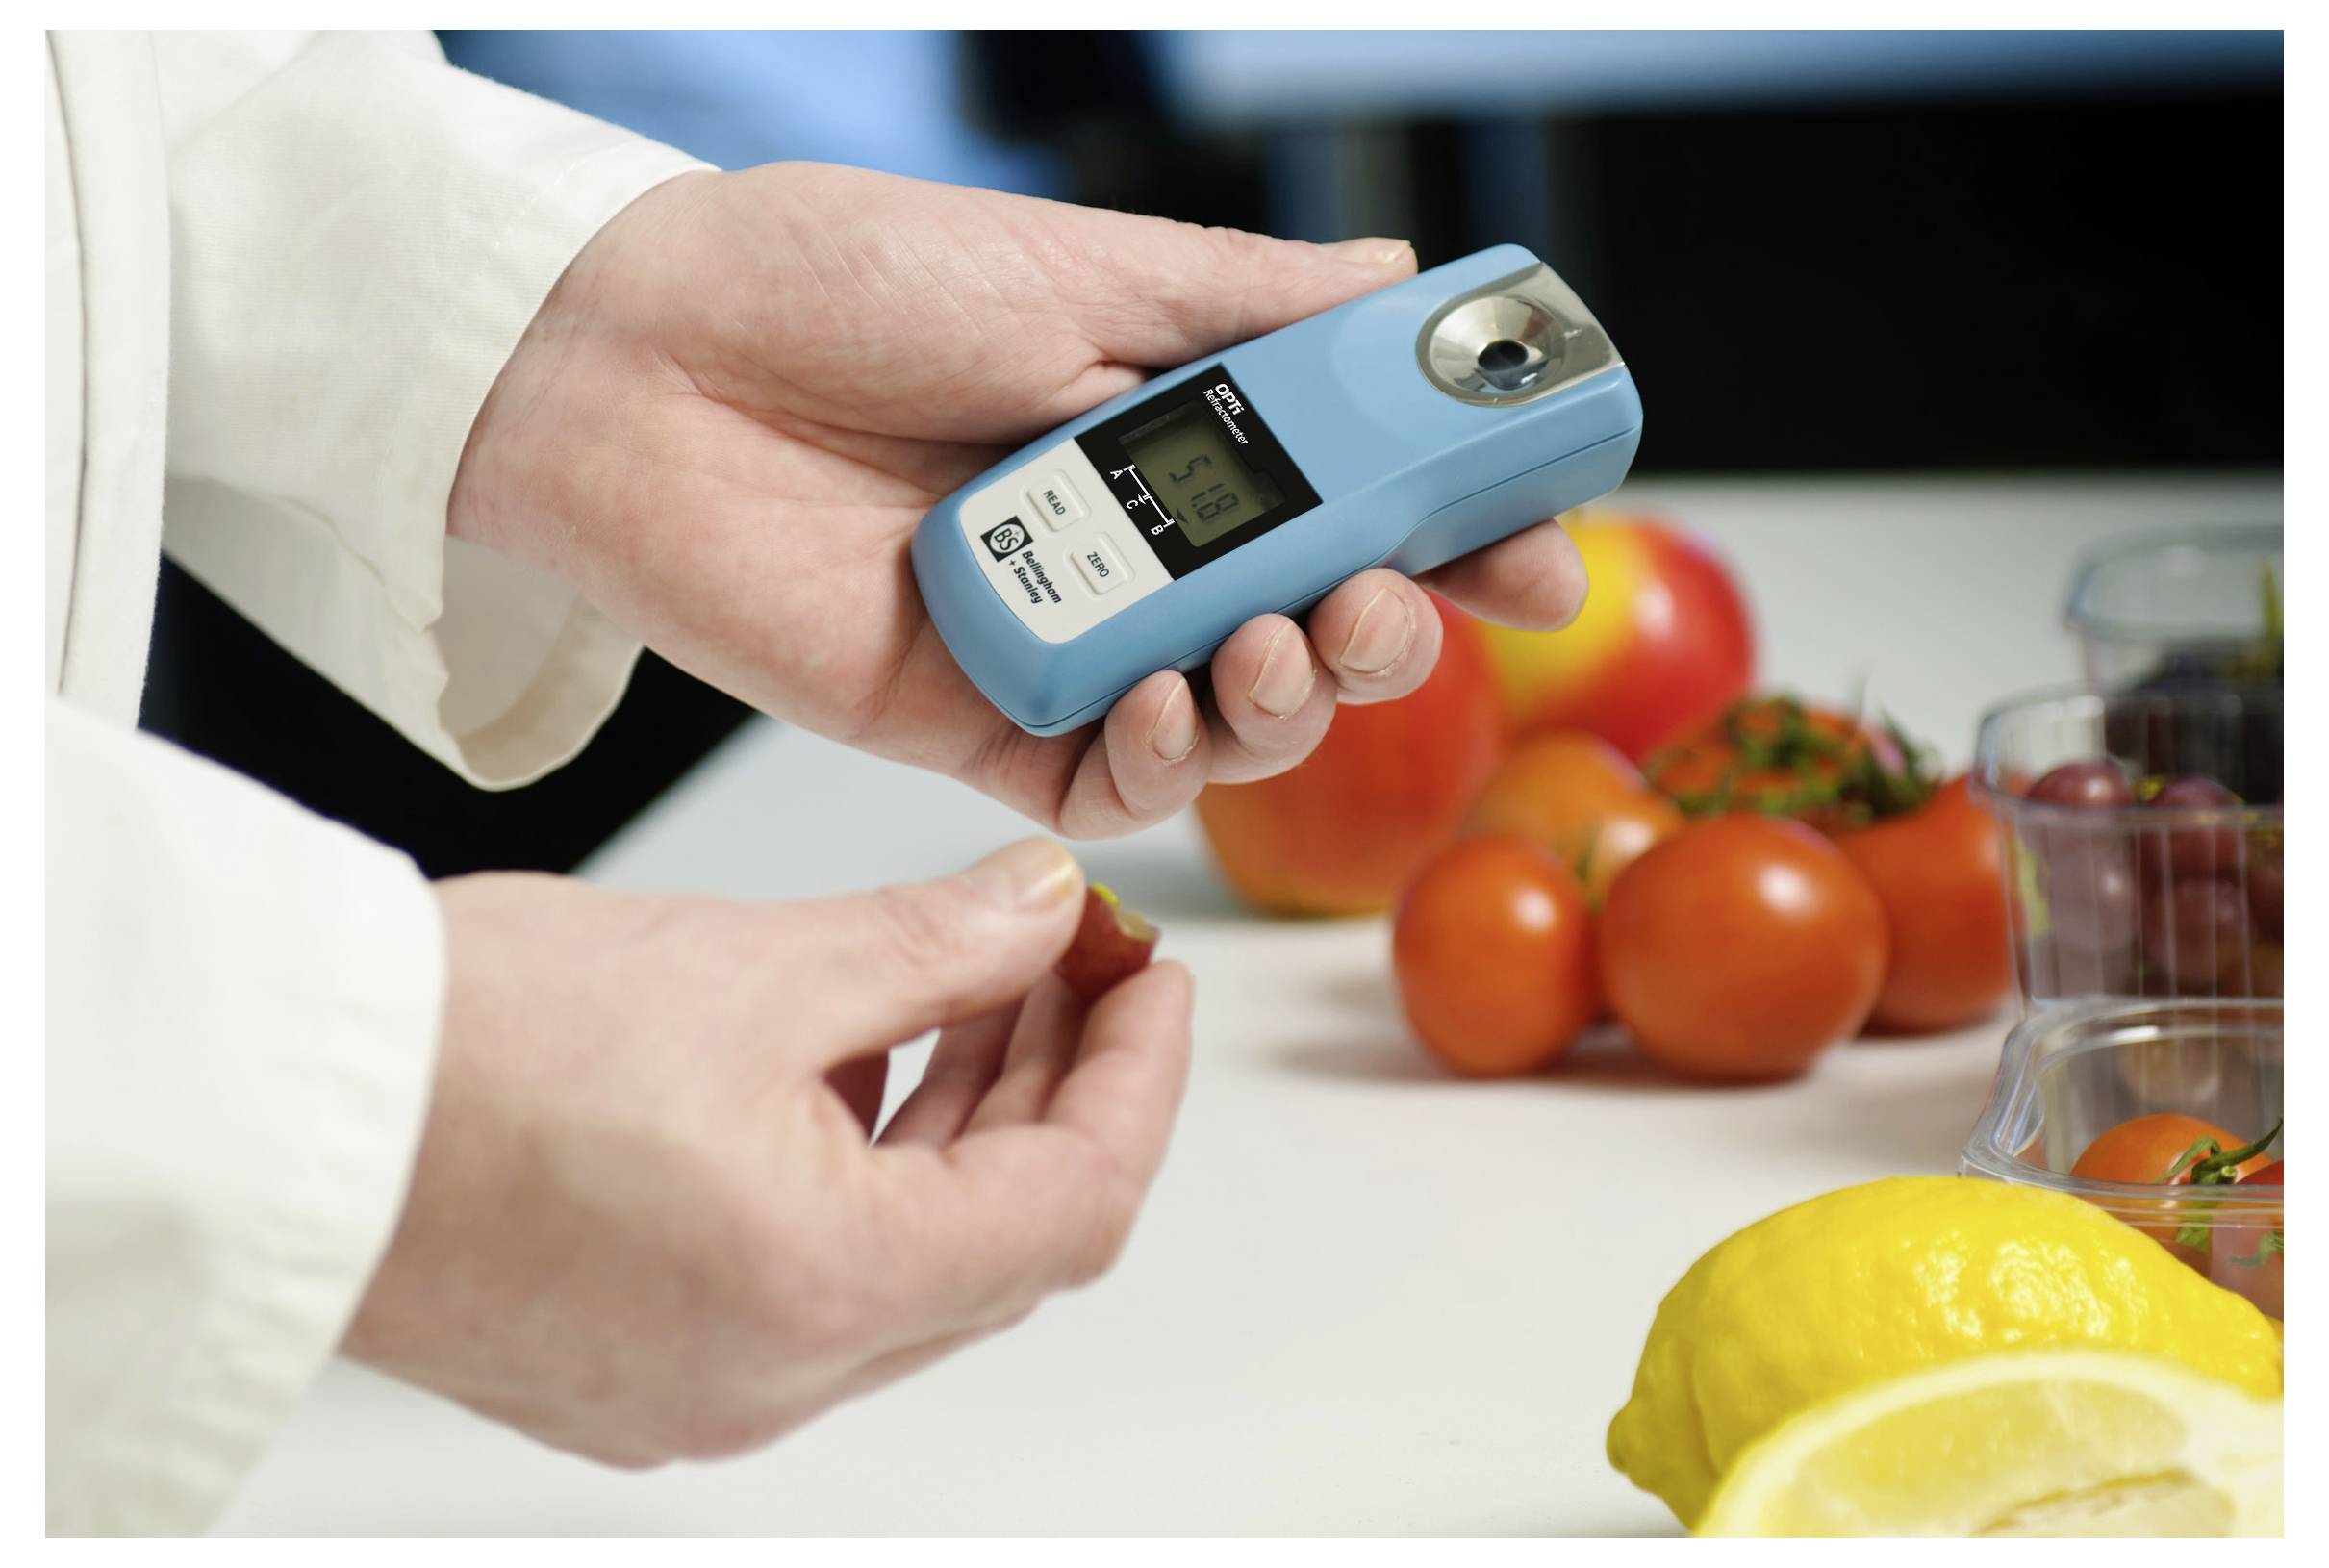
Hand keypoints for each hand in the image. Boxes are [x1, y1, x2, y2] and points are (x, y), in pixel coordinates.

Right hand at [344, 840, 1189, 1465]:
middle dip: (1055, 1086)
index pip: (1079, 1202)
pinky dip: (868, 1172)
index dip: (1140, 1077)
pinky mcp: (642, 1368)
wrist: (269, 1109)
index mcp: (826, 1288)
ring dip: (962, 1125)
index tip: (1153, 975)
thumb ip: (937, 944)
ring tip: (970, 983)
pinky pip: (817, 1280)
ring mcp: (705, 1388)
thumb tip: (1048, 909)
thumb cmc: (468, 1043)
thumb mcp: (752, 963)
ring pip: (913, 1263)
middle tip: (1071, 958)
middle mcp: (775, 1375)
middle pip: (1002, 1240)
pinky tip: (855, 1058)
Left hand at [450, 163, 1587, 835]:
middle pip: (1316, 625)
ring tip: (1279, 642)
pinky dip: (1160, 764)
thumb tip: (1406, 276)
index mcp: (1174, 429)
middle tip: (1391, 604)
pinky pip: (1110, 786)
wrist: (645, 360)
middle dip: (1385, 630)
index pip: (1357, 499)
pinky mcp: (983, 722)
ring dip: (1289, 703)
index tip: (1537, 555)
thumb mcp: (1082, 267)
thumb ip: (1256, 303)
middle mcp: (1135, 545)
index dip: (1455, 534)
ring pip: (1232, 723)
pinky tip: (1163, 710)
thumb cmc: (845, 282)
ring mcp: (1065, 641)